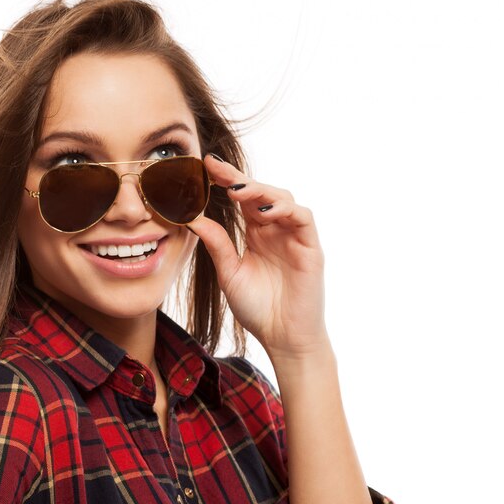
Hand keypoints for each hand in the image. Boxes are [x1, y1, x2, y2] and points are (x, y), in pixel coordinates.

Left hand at [187, 155, 331, 370]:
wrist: (282, 338)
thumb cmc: (257, 308)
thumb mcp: (229, 273)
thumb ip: (217, 244)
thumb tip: (192, 218)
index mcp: (255, 233)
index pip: (242, 199)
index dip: (226, 180)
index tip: (204, 165)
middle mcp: (275, 230)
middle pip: (260, 193)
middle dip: (238, 178)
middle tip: (215, 168)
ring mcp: (294, 237)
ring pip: (282, 199)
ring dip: (260, 191)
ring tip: (236, 190)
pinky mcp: (310, 247)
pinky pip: (303, 218)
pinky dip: (285, 210)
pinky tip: (264, 212)